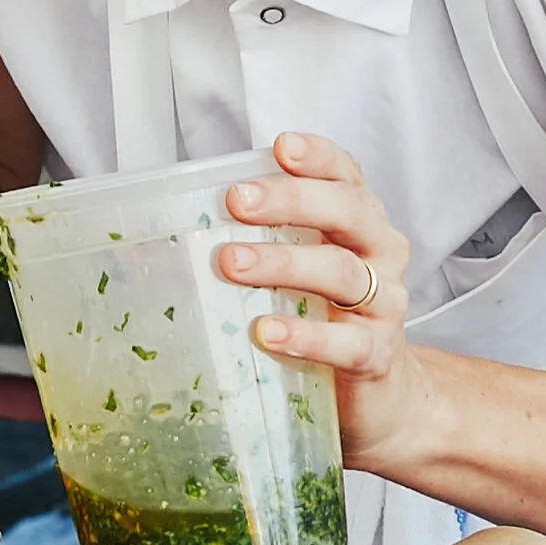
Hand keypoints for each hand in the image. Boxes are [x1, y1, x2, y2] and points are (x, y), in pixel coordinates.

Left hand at [217, 131, 419, 470]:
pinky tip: (268, 331)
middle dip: (291, 201)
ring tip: (232, 263)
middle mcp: (380, 254)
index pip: (346, 177)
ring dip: (284, 263)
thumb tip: (162, 244)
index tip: (281, 147)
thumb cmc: (327, 321)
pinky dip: (306, 335)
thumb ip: (256, 247)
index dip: (318, 157)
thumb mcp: (297, 276)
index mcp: (360, 224)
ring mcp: (383, 306)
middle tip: (237, 202)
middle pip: (347, 212)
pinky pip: (346, 342)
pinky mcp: (376, 356)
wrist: (379, 398)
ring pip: (342, 272)